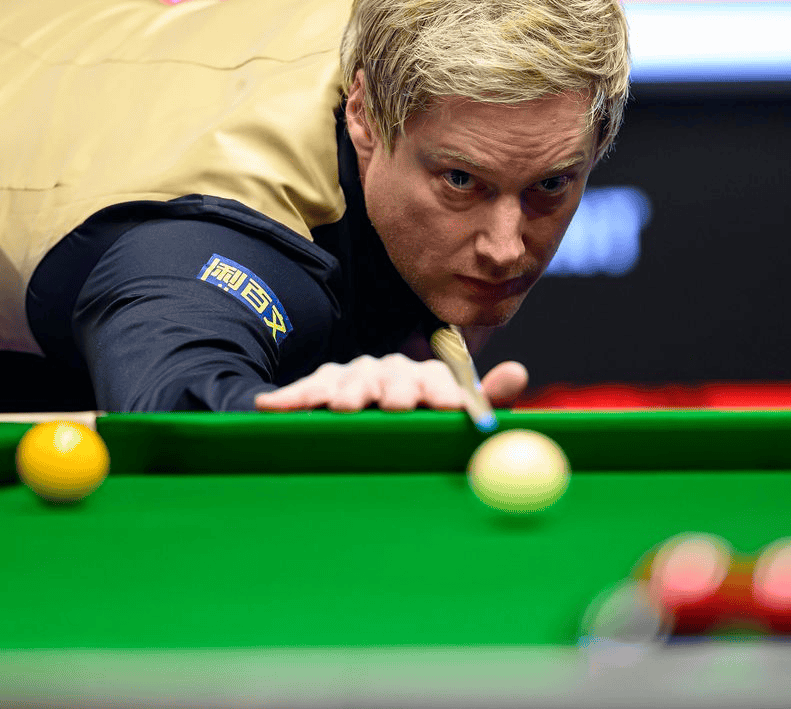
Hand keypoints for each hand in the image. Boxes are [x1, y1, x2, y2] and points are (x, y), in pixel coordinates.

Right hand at [255, 354, 528, 412]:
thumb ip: (488, 398)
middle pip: (393, 377)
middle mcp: (390, 371)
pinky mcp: (319, 387)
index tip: (452, 409)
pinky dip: (290, 400)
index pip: (437, 379)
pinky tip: (271, 407)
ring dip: (348, 394)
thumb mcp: (456, 413)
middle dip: (396, 391)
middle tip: (397, 407)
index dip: (445, 393)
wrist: (369, 406)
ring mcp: (352, 377)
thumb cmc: (422, 419)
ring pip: (350, 382)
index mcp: (427, 378)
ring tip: (346, 408)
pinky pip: (304, 393)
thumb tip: (519, 372)